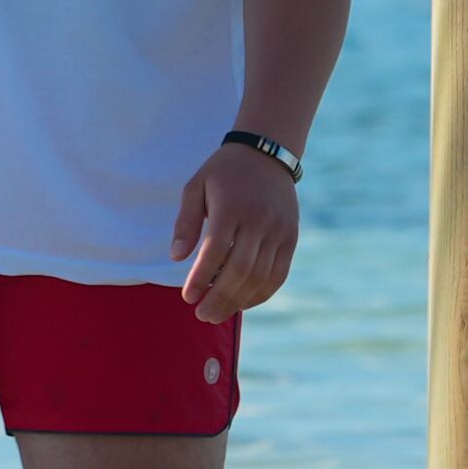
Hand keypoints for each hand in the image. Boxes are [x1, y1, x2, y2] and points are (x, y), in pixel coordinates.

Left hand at [172, 140, 299, 321]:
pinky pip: (278, 275)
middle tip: (201, 315)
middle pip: (239, 270)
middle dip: (218, 298)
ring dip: (237, 301)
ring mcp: (279, 231)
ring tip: (216, 314)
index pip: (216, 251)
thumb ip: (185, 222)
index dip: (201, 278)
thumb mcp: (196, 187)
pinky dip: (260, 294)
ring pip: (260, 277)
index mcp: (231, 207)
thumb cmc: (224, 173)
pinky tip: (241, 303)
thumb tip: (176, 258)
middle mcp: (259, 221)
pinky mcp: (291, 238)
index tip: (187, 297)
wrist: (267, 154)